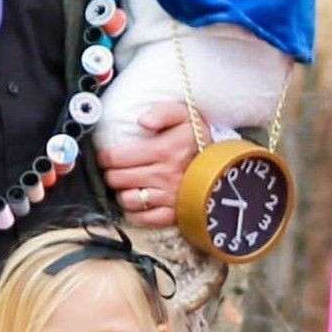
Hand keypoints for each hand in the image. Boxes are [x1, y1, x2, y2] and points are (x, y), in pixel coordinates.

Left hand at [95, 100, 198, 228]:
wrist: (226, 165)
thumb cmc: (199, 139)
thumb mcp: (185, 115)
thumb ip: (162, 112)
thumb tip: (142, 121)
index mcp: (164, 150)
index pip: (117, 157)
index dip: (105, 157)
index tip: (107, 156)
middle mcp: (164, 175)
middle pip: (118, 179)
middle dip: (111, 173)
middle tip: (116, 170)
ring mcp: (169, 197)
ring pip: (127, 200)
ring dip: (122, 193)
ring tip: (127, 186)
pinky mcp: (174, 214)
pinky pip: (143, 219)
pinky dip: (134, 213)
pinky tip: (137, 203)